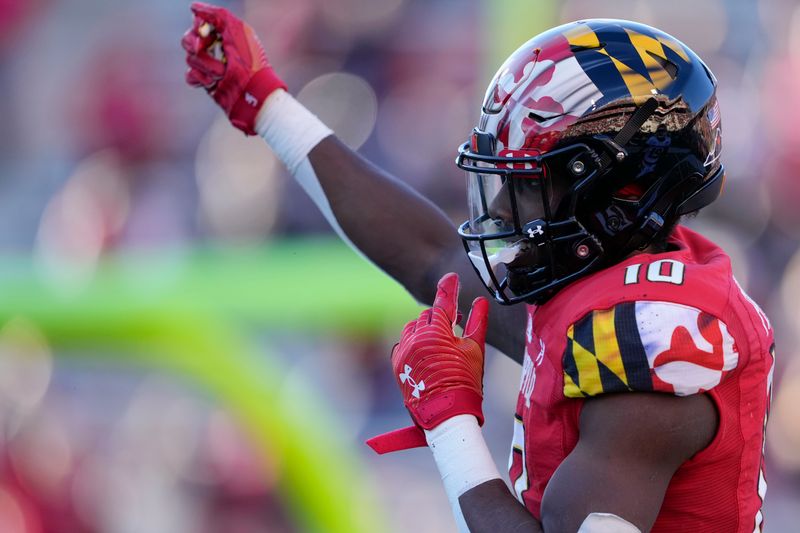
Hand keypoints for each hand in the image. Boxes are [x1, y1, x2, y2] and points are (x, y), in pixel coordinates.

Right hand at [181, 2, 286, 134]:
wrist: (252, 93)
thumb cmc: (250, 61)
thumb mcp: (237, 31)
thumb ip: (217, 15)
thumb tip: (193, 8)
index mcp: (225, 34)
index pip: (199, 24)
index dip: (198, 27)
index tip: (206, 33)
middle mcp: (216, 48)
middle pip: (188, 40)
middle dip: (197, 46)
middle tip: (204, 50)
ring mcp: (210, 65)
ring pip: (190, 59)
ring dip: (206, 65)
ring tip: (221, 73)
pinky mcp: (206, 81)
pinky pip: (190, 76)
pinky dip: (199, 78)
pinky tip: (211, 82)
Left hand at [367, 272, 488, 453]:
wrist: (446, 414)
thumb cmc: (465, 383)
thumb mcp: (474, 350)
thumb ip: (477, 322)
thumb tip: (481, 301)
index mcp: (436, 332)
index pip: (443, 303)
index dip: (449, 289)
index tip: (452, 277)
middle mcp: (416, 338)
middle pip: (428, 315)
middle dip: (441, 317)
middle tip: (456, 324)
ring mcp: (404, 350)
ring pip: (414, 327)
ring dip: (426, 328)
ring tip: (441, 341)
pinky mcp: (397, 363)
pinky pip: (404, 342)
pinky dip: (414, 341)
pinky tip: (426, 351)